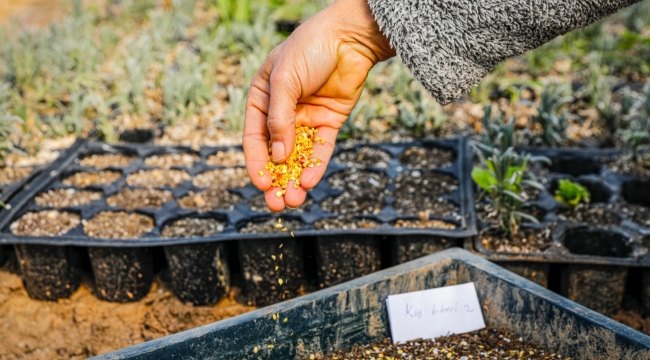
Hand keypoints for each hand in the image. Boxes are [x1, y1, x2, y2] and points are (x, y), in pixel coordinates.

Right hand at [243, 0, 394, 211]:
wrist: (348, 36)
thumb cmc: (308, 49)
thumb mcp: (284, 81)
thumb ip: (280, 119)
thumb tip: (278, 156)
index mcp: (262, 100)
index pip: (254, 138)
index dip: (256, 164)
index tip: (260, 185)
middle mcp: (282, 113)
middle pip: (276, 153)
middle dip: (276, 180)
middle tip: (276, 205)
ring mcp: (306, 119)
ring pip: (298, 156)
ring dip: (295, 179)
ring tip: (293, 201)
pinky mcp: (329, 122)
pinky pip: (320, 149)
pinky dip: (316, 166)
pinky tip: (310, 181)